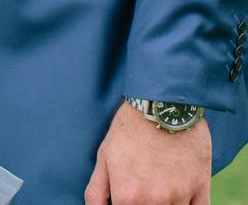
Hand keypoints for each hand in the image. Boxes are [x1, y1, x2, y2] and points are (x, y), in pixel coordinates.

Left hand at [85, 101, 211, 204]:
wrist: (162, 102)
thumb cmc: (130, 127)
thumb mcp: (104, 155)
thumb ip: (97, 190)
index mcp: (127, 196)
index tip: (126, 197)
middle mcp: (154, 202)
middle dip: (145, 203)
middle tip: (144, 187)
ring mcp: (179, 196)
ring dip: (167, 204)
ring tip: (159, 184)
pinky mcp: (200, 188)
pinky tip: (180, 194)